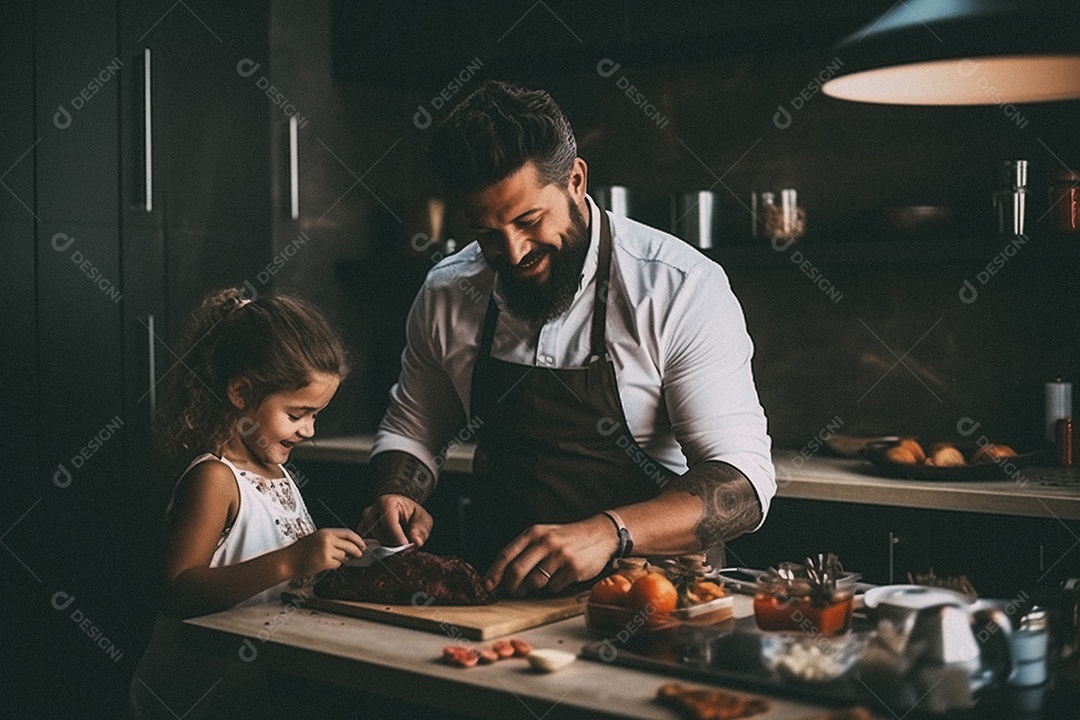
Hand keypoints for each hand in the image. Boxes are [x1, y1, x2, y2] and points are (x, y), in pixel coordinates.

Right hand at [286, 528, 365, 577]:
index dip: (357, 539)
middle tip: (360, 554)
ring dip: (342, 559)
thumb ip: (331, 541)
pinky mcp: (325, 562)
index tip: (362, 544)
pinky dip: (334, 566)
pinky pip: (337, 564)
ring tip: (333, 560)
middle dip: (357, 550)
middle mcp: (327, 539)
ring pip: (343, 555)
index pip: (348, 533)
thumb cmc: (300, 551)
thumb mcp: (316, 539)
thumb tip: (348, 546)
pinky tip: (326, 565)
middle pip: (350, 544)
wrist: (287, 561)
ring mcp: (326, 551)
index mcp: (325, 532)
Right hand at [358, 494, 432, 546]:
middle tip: (404, 549)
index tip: (406, 545)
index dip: (397, 537)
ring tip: (396, 548)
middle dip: (392, 544)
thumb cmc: (411, 514)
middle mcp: (370, 511)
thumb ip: (421, 530)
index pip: (388, 523)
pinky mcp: (362, 533)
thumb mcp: (422, 519)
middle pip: (378, 533)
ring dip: (384, 548)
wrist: (401, 511)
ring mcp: (363, 522)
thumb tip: (416, 542)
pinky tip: (388, 549)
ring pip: (370, 541)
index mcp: (385, 502)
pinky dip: (377, 549)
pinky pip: (366, 545)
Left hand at [482, 515, 617, 594]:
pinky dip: (553, 587)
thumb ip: (524, 551)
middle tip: (514, 591)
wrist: (600, 534)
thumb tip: (503, 575)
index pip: (506, 554)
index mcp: (534, 533)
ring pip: (534, 582)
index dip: (494, 572)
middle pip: (517, 571)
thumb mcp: (544, 535)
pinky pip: (553, 587)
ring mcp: (560, 555)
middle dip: (511, 586)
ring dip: (534, 587)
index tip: (486, 586)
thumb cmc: (566, 538)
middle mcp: (545, 542)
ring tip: (542, 580)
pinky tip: (560, 577)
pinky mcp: (573, 569)